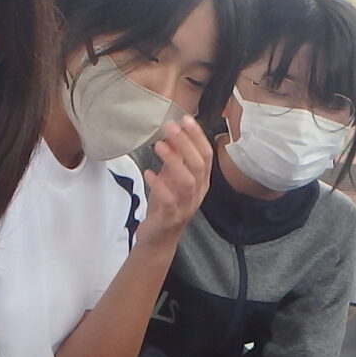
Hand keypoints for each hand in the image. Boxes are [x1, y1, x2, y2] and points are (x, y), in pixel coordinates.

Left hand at [134, 117, 214, 246]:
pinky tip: (149, 173)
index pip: (206, 155)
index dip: (197, 136)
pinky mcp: (171, 217)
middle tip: (169, 126)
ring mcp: (186, 205)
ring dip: (174, 161)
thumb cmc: (166, 204)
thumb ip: (174, 158)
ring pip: (187, 181)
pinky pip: (169, 200)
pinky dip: (159, 185)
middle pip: (198, 164)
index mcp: (201, 181)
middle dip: (185, 143)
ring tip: (158, 145)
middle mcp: (198, 192)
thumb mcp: (171, 177)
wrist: (159, 237)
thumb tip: (171, 132)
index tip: (185, 119)